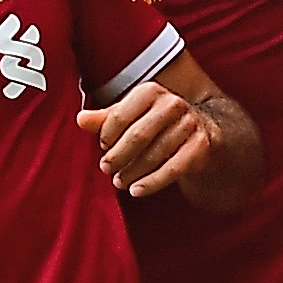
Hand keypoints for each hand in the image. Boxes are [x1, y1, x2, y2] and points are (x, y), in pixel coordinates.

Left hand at [79, 83, 217, 196]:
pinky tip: (137, 191)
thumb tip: (80, 120)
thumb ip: (104, 119)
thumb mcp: (129, 116)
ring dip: (133, 172)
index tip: (102, 148)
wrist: (202, 128)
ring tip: (119, 183)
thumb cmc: (155, 122)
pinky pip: (174, 168)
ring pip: (155, 154)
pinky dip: (153, 182)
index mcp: (150, 91)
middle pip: (138, 135)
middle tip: (106, 170)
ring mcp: (189, 124)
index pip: (120, 115)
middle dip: (118, 156)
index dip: (107, 135)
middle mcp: (172, 103)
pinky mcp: (201, 145)